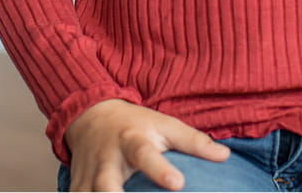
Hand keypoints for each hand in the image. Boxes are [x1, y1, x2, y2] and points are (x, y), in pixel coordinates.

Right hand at [64, 98, 229, 191]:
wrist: (93, 116)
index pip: (147, 156)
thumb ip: (195, 142)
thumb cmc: (138, 124)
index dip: (161, 171)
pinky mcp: (76, 188)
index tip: (178, 183)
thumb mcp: (167, 126)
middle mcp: (107, 161)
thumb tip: (225, 156)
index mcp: (133, 141)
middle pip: (106, 186)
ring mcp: (87, 177)